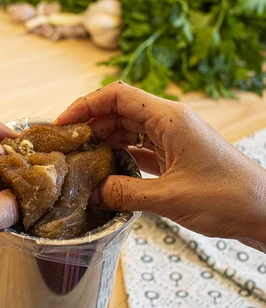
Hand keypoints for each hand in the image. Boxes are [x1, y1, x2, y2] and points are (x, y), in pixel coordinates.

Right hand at [56, 82, 265, 248]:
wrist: (263, 211)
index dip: (86, 104)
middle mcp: (169, 123)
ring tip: (80, 158)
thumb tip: (90, 193)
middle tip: (66, 145)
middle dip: (90, 124)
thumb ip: (124, 193)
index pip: (117, 96)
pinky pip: (140, 149)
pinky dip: (120, 156)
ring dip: (104, 141)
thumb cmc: (227, 197)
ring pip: (128, 130)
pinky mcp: (175, 157)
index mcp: (169, 118)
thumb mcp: (169, 197)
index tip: (63, 122)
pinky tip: (105, 169)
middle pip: (119, 111)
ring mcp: (173, 139)